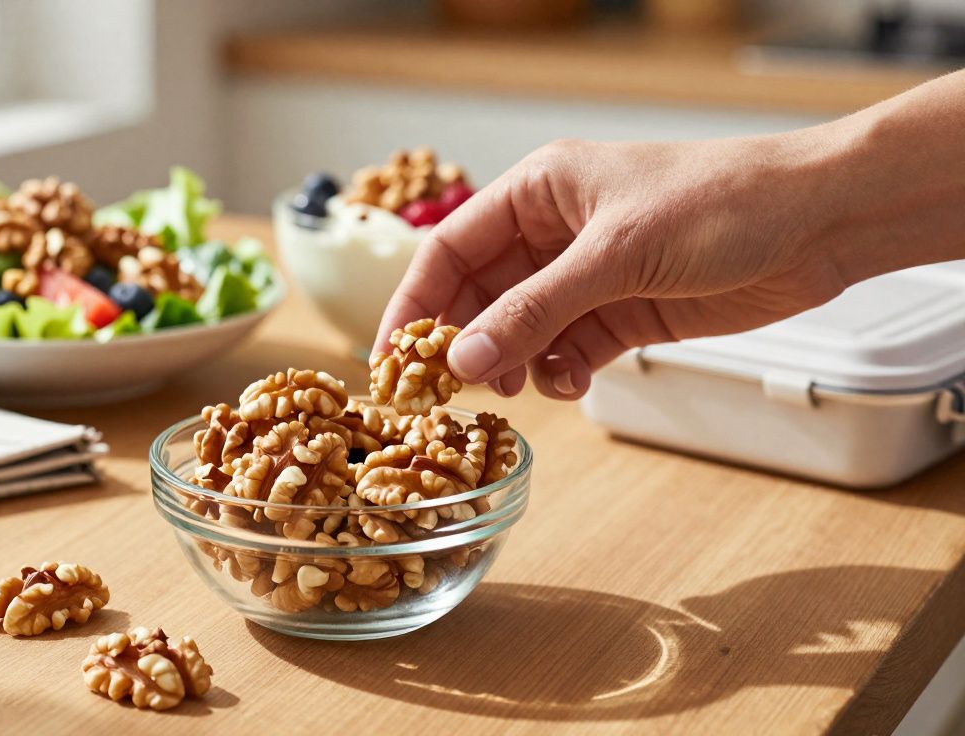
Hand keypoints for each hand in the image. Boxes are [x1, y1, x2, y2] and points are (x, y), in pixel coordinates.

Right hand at [376, 133, 855, 399]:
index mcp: (539, 192)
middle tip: (451, 391)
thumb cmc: (720, 204)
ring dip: (515, 364)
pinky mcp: (623, 313)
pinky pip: (567, 351)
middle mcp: (554, 234)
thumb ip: (533, 311)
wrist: (819, 223)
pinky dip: (560, 373)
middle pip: (480, 297)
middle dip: (466, 344)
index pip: (450, 251)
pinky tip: (574, 382)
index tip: (391, 359)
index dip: (414, 304)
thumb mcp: (613, 256)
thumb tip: (461, 358)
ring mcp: (588, 277)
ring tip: (521, 387)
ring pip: (521, 331)